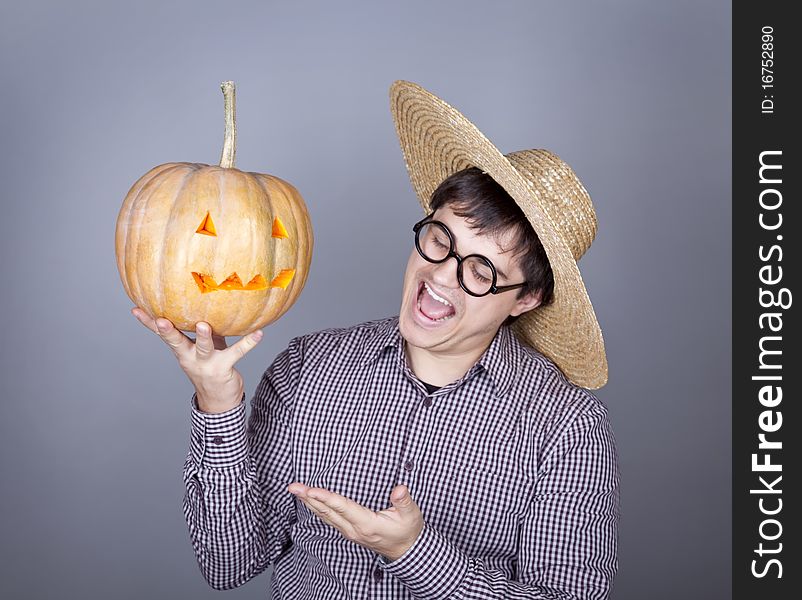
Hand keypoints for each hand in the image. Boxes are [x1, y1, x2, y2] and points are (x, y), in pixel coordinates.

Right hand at [131, 306, 263, 411]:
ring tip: (205, 325)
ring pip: (203, 348)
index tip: (135, 308)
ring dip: (203, 337)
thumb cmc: (210, 366)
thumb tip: (203, 302)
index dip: (148, 322)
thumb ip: (200, 329)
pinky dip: (249, 342)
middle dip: (167, 331)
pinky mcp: (224, 368)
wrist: (218, 401)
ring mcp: (206, 364)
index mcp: (182, 350)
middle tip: (161, 320)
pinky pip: (237, 352)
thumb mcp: (201, 347)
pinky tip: (259, 333)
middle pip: (176, 342)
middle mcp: (190, 357)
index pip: (162, 334)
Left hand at [288, 483, 423, 561]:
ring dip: (309, 503)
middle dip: (308, 498)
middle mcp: (354, 530)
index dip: (326, 498)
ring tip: (296, 490)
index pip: (342, 508)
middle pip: (327, 512)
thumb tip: (399, 489)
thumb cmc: (407, 531)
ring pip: (325, 516)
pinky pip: (328, 519)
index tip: (311, 489)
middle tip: (293, 486)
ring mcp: (349, 532)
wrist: (406, 551)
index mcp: (367, 524)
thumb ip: (404, 501)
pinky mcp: (348, 531)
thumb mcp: (411, 515)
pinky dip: (317, 509)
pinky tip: (310, 501)